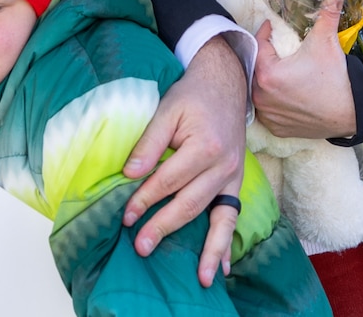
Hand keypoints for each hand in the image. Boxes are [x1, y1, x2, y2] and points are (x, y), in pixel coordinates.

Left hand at [121, 37, 246, 286]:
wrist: (226, 85)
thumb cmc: (192, 97)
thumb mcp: (166, 109)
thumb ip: (149, 142)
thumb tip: (130, 174)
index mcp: (203, 146)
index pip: (167, 180)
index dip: (145, 199)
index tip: (125, 216)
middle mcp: (222, 166)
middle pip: (190, 203)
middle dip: (164, 227)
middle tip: (142, 247)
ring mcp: (233, 177)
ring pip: (218, 218)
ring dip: (208, 250)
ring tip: (200, 277)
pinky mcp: (236, 183)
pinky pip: (233, 216)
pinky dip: (228, 242)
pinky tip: (223, 267)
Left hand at [252, 0, 356, 137]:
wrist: (354, 111)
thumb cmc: (337, 77)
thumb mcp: (327, 41)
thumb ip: (327, 12)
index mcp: (267, 74)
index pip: (258, 47)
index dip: (265, 34)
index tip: (270, 26)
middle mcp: (262, 98)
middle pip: (255, 69)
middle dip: (262, 56)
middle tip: (272, 46)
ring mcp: (269, 115)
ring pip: (258, 91)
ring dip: (263, 79)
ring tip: (275, 67)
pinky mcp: (277, 128)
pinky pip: (266, 110)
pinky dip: (270, 101)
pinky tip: (280, 92)